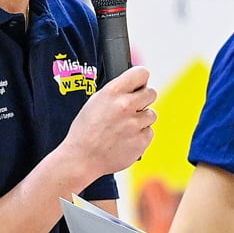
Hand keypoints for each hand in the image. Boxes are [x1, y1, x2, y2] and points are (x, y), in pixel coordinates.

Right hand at [57, 66, 154, 183]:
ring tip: (124, 127)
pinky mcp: (141, 141)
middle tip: (132, 109)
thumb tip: (136, 86)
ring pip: (152, 114)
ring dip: (141, 120)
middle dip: (143, 100)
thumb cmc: (86, 130)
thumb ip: (117, 91)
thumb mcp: (95, 101)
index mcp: (112, 92)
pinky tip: (125, 139)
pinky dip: (140, 135)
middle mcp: (125, 105)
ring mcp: (134, 125)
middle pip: (151, 93)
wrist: (82, 158)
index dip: (140, 80)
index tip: (139, 84)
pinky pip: (149, 132)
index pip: (141, 73)